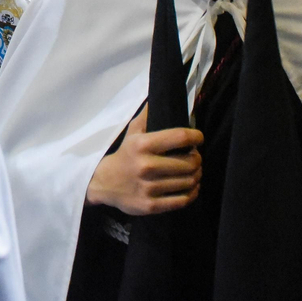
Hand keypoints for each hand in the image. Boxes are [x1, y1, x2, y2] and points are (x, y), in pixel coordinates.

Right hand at [85, 107, 202, 214]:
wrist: (103, 183)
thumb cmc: (124, 155)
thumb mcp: (132, 133)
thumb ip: (148, 115)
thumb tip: (160, 94)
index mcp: (143, 145)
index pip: (180, 137)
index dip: (196, 137)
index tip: (198, 138)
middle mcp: (146, 166)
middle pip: (189, 162)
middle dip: (197, 159)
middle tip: (195, 158)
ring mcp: (149, 188)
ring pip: (189, 181)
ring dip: (196, 176)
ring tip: (194, 172)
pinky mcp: (151, 206)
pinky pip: (183, 200)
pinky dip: (192, 193)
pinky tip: (191, 187)